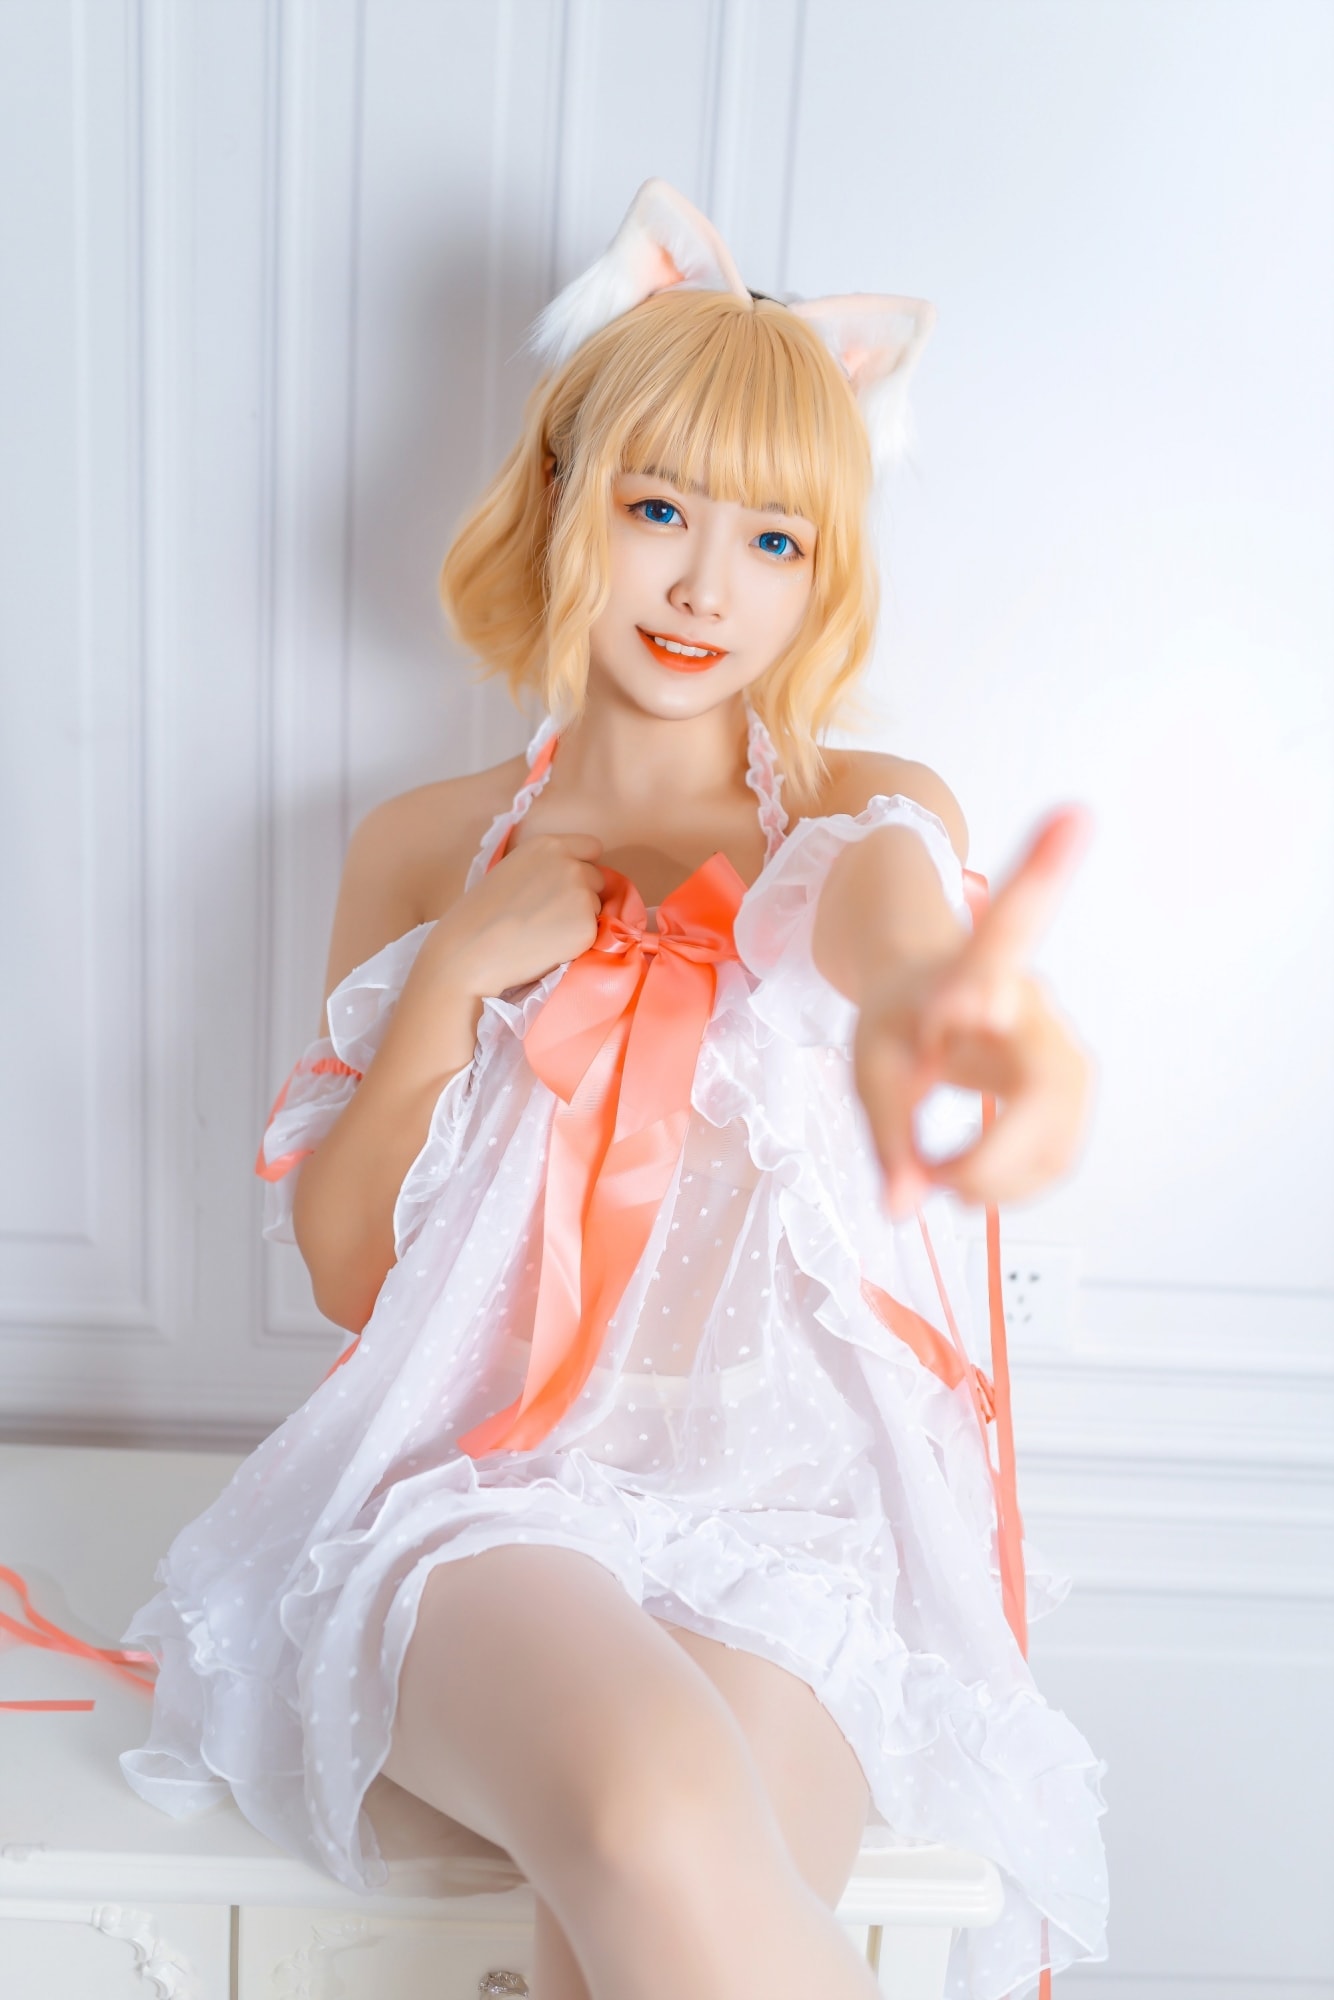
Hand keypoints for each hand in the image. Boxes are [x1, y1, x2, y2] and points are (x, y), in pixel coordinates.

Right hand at [426, 832, 606, 997]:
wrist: (472, 950)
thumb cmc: (481, 913)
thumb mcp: (512, 869)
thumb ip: (544, 866)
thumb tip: (570, 877)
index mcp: (548, 845)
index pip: (592, 847)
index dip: (582, 865)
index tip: (566, 884)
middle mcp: (570, 864)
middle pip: (597, 878)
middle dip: (582, 894)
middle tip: (549, 914)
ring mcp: (581, 895)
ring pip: (595, 907)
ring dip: (579, 919)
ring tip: (543, 932)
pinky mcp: (587, 927)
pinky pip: (592, 933)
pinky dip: (577, 942)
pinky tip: (548, 946)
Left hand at [852, 805, 1095, 1215]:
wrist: (925, 997)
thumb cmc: (896, 1019)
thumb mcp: (867, 1064)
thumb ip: (884, 1132)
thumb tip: (902, 1207)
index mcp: (972, 970)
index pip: (1012, 926)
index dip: (1042, 877)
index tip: (1073, 816)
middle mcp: (1030, 1001)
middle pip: (1048, 1085)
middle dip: (997, 1154)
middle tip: (938, 1186)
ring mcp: (1058, 1044)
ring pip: (1061, 1131)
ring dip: (1002, 1178)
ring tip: (941, 1184)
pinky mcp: (1068, 1085)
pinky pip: (1057, 1152)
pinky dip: (1013, 1182)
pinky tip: (969, 1181)